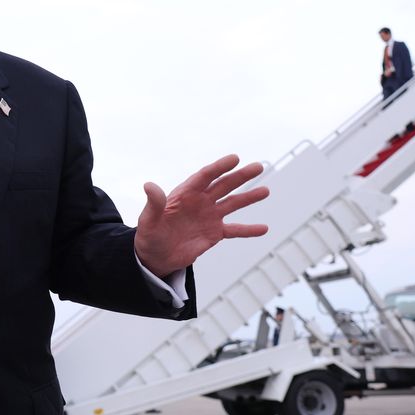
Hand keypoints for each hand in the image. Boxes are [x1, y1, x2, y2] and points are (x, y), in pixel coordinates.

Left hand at [134, 154, 269, 275]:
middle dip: (240, 176)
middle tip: (258, 166)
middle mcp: (200, 202)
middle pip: (223, 185)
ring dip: (249, 198)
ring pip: (232, 204)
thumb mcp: (149, 221)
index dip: (219, 167)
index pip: (204, 177)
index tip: (235, 158)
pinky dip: (248, 230)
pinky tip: (263, 228)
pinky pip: (235, 230)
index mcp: (185, 194)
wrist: (155, 257)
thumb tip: (149, 185)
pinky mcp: (214, 233)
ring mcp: (209, 216)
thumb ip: (154, 204)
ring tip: (265, 191)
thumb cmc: (149, 236)